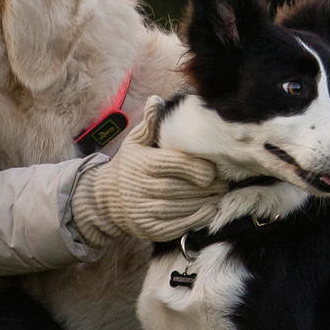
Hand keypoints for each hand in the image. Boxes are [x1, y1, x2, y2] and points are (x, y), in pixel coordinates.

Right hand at [70, 127, 225, 244]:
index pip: (173, 164)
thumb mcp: (135, 142)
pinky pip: (176, 226)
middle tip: (225, 182)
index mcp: (141, 163)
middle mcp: (139, 187)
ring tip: (220, 194)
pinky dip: (196, 219)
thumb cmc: (129, 166)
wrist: (105, 200)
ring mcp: (143, 210)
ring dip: (204, 202)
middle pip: (179, 187)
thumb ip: (150, 123)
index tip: (214, 168)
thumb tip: (156, 100)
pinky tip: (210, 210)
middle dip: (206, 186)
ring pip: (180, 207)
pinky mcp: (148, 229)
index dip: (196, 167)